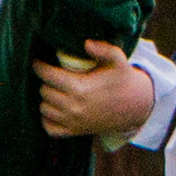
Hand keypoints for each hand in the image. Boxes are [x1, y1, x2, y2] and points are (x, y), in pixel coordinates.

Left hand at [38, 40, 156, 137]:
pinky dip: (47, 118)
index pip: (47, 75)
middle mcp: (73, 106)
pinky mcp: (75, 132)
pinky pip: (49, 128)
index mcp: (79, 87)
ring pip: (44, 108)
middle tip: (53, 74)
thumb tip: (86, 43)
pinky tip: (55, 108)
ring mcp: (73, 121)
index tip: (38, 60)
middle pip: (44, 91)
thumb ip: (104, 49)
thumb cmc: (124, 80)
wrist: (136, 107)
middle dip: (46, 81)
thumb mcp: (119, 61)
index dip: (39, 65)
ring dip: (47, 98)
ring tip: (56, 90)